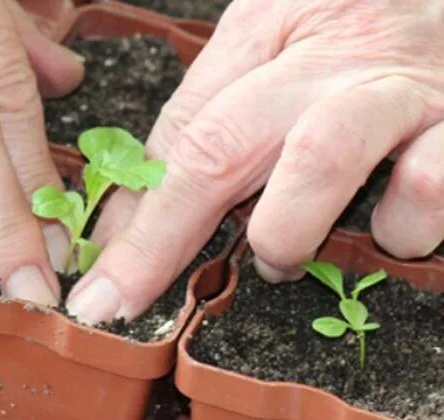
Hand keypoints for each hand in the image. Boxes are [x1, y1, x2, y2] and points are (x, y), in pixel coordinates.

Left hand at [67, 0, 443, 323]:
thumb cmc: (364, 38)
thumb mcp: (276, 55)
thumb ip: (207, 127)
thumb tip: (129, 226)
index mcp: (270, 24)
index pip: (181, 131)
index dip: (135, 221)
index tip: (102, 290)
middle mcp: (331, 48)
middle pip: (222, 143)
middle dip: (165, 239)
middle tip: (132, 298)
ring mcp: (404, 84)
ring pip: (318, 159)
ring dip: (285, 232)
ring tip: (284, 253)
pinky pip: (428, 189)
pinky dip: (399, 226)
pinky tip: (392, 224)